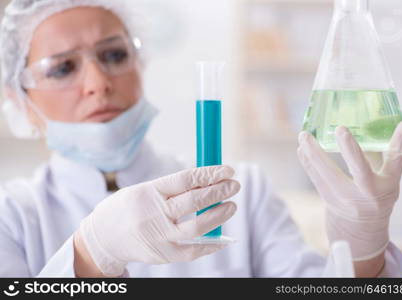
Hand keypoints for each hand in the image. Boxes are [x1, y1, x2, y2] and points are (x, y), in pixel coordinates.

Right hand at [77, 165, 239, 276]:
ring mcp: (158, 237)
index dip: (210, 174)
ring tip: (231, 206)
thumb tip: (207, 182)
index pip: (186, 179)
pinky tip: (223, 237)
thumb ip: (173, 188)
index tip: (228, 170)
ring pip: (196, 227)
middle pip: (193, 202)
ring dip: (219, 215)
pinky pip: (192, 251)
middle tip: (234, 185)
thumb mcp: (144, 189)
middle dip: (218, 191)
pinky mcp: (163, 254)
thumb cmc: (127, 208)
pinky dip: (211, 244)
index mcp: (148, 192)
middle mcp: (153, 214)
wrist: (103, 237)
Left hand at [297, 121, 401, 261]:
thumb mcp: (388, 177)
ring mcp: (347, 198)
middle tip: (340, 129)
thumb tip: (397, 123)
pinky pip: (316, 178)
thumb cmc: (376, 194)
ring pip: (329, 174)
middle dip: (350, 149)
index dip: (401, 142)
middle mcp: (368, 193)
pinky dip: (307, 162)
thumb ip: (389, 152)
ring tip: (304, 135)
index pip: (395, 162)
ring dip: (314, 153)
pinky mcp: (329, 199)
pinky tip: (301, 148)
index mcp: (386, 184)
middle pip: (360, 170)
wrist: (360, 228)